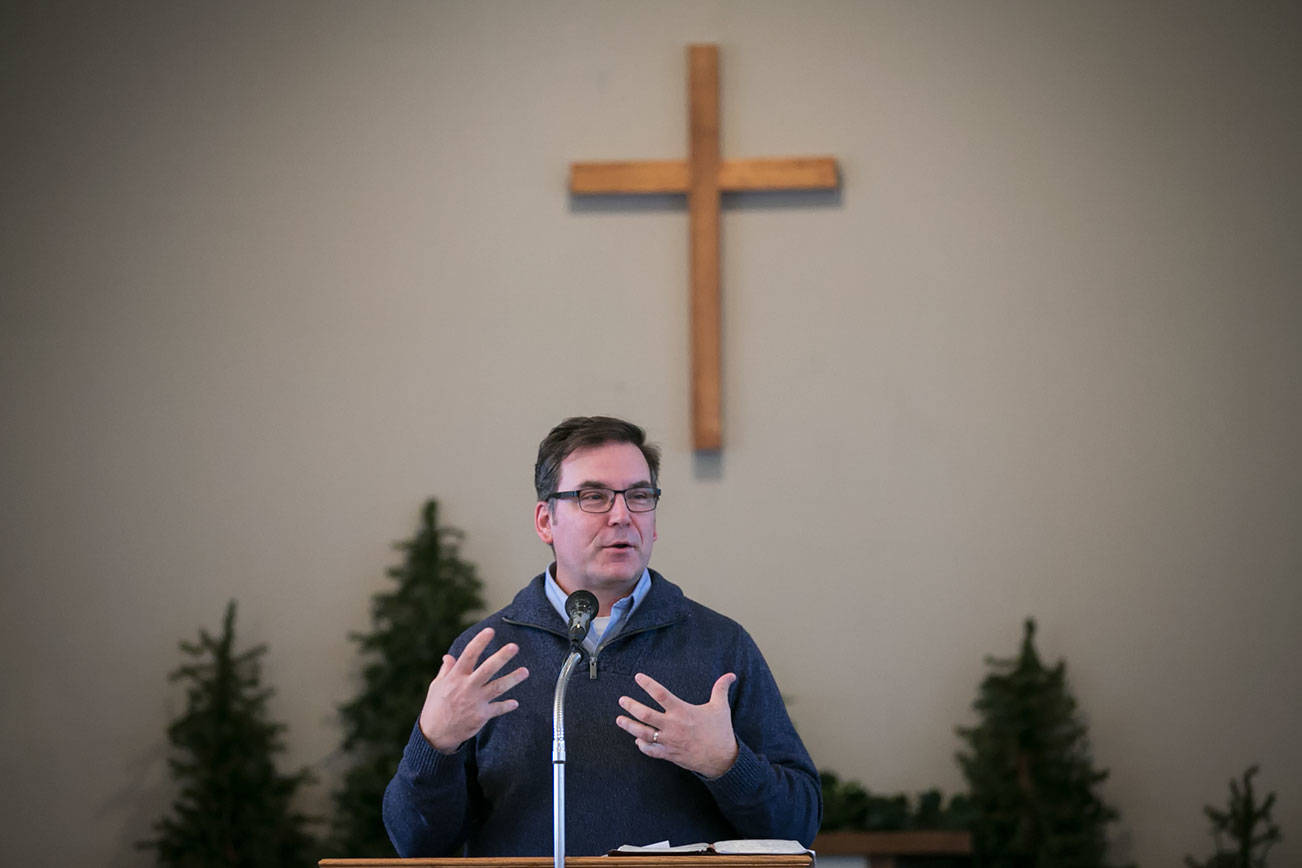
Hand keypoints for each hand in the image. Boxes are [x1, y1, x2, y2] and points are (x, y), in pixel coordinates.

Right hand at [418, 627, 528, 752]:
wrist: (435, 734)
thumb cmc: (435, 707)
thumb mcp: (437, 686)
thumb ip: (446, 670)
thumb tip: (448, 656)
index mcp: (455, 677)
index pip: (469, 655)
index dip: (480, 642)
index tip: (490, 631)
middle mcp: (467, 687)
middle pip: (488, 669)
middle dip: (502, 657)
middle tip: (514, 646)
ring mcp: (476, 701)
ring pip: (498, 687)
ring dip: (513, 679)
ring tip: (525, 671)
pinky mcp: (481, 716)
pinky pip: (498, 708)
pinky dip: (507, 706)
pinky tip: (515, 703)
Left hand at [616, 672, 738, 778]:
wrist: (722, 760)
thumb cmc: (721, 731)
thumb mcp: (721, 708)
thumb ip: (721, 689)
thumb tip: (731, 675)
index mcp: (683, 711)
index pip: (661, 694)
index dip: (648, 684)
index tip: (637, 677)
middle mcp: (673, 726)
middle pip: (646, 715)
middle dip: (631, 707)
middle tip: (621, 700)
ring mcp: (669, 741)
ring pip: (644, 733)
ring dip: (630, 726)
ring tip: (619, 720)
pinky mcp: (670, 755)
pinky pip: (652, 751)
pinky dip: (643, 746)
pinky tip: (637, 742)